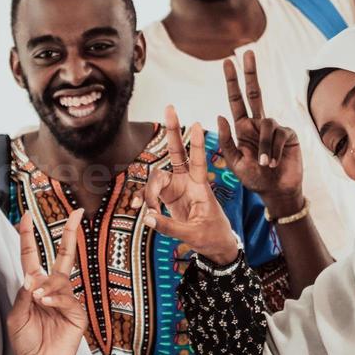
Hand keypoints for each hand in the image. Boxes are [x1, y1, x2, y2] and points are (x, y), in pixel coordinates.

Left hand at [8, 209, 87, 354]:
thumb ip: (23, 296)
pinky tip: (46, 304)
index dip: (28, 237)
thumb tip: (33, 279)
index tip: (26, 217)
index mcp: (35, 287)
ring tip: (38, 300)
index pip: (32, 256)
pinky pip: (67, 298)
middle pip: (63, 256)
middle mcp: (52, 289)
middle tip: (76, 213)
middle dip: (69, 234)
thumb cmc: (26, 343)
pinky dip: (55, 299)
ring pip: (60, 280)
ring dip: (48, 287)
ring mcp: (67, 300)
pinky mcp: (77, 312)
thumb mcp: (16, 317)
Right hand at [137, 107, 240, 265]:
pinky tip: (138, 209)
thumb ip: (169, 227)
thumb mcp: (194, 234)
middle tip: (170, 107)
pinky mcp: (167, 198)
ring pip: (156, 176)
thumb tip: (148, 218)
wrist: (215, 246)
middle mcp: (187, 182)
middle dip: (173, 131)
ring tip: (148, 210)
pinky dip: (143, 199)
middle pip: (177, 152)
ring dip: (148, 191)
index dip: (197, 143)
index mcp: (200, 186)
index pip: (199, 160)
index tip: (196, 124)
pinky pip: (150, 193)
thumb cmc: (212, 236)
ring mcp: (176, 188)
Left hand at [217, 51, 303, 217]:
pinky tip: (273, 163)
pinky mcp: (289, 135)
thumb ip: (226, 140)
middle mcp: (259, 124)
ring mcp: (275, 128)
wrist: (276, 192)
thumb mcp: (235, 162)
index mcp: (243, 128)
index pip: (236, 100)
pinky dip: (274, 150)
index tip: (228, 61)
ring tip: (265, 164)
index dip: (232, 81)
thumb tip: (220, 115)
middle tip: (248, 52)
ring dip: (265, 146)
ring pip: (267, 125)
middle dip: (250, 73)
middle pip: (254, 92)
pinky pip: (280, 135)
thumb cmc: (255, 179)